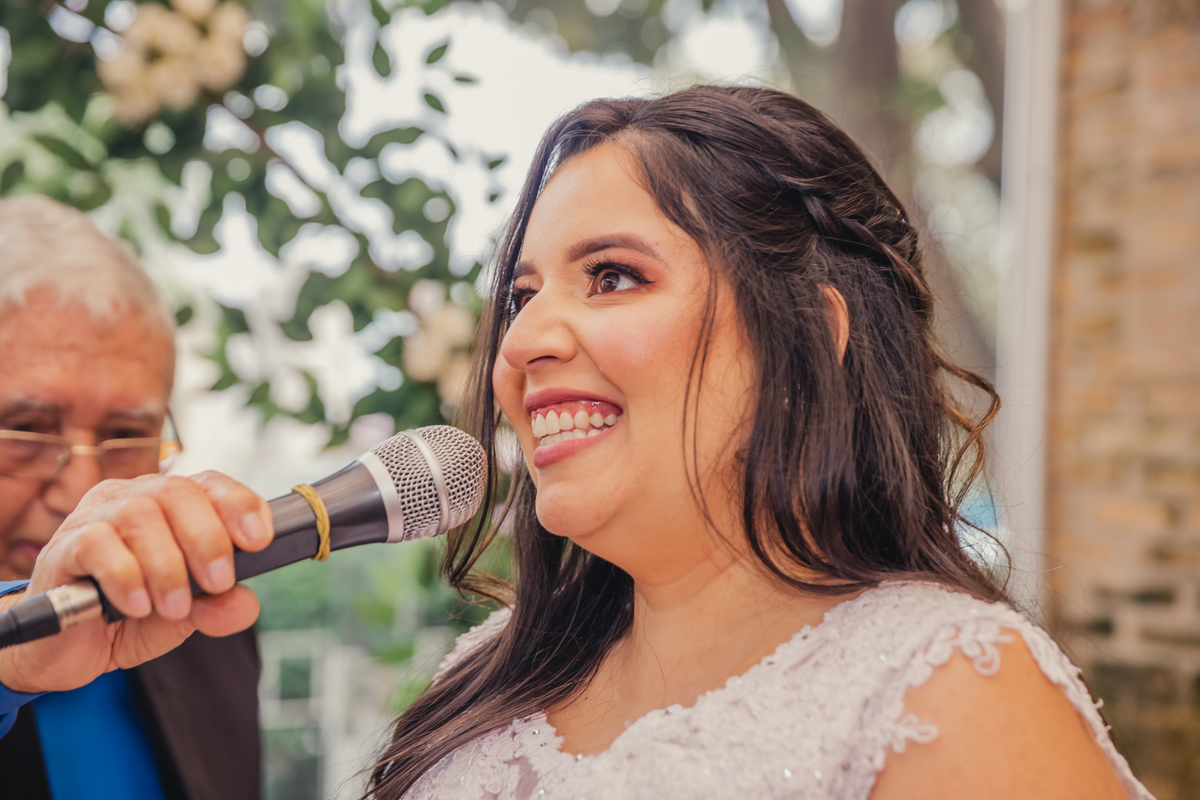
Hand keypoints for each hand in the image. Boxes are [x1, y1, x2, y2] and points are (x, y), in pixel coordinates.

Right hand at [0, 471, 272, 693]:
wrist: (69, 648)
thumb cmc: (130, 614)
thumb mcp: (186, 615)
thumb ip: (217, 607)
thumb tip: (245, 603)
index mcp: (170, 506)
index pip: (211, 484)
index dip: (240, 505)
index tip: (260, 540)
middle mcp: (132, 499)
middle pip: (177, 491)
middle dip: (207, 538)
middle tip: (218, 582)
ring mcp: (94, 519)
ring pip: (139, 515)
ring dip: (167, 565)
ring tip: (174, 608)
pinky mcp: (62, 549)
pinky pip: (96, 545)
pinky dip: (124, 576)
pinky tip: (136, 606)